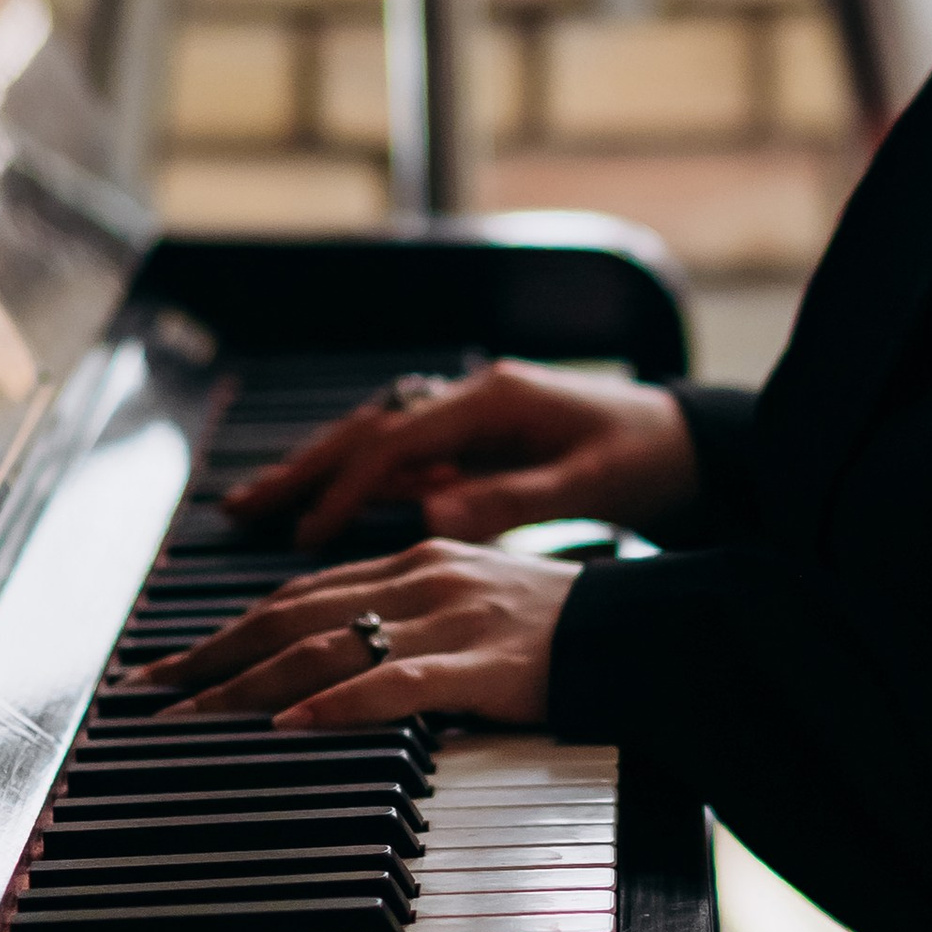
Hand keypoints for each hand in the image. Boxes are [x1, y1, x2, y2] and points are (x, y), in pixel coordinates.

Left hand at [138, 541, 580, 730]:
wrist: (647, 630)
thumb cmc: (562, 628)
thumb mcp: (474, 604)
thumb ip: (407, 619)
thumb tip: (332, 659)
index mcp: (415, 564)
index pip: (298, 595)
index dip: (225, 630)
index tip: (170, 665)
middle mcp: (422, 580)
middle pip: (291, 617)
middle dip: (209, 658)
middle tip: (145, 694)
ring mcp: (451, 619)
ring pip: (326, 648)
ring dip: (245, 686)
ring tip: (187, 718)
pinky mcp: (484, 664)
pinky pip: (396, 684)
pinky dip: (336, 705)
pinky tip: (291, 724)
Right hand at [222, 358, 699, 547]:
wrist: (692, 441)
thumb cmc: (647, 459)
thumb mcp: (589, 486)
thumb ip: (512, 501)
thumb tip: (433, 520)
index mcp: (493, 400)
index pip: (397, 444)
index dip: (346, 489)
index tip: (305, 533)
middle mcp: (471, 399)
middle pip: (368, 433)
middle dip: (303, 470)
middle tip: (239, 508)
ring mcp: (471, 417)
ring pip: (375, 442)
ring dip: (319, 472)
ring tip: (258, 506)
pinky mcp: (478, 440)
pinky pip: (400, 457)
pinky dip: (357, 480)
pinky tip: (324, 507)